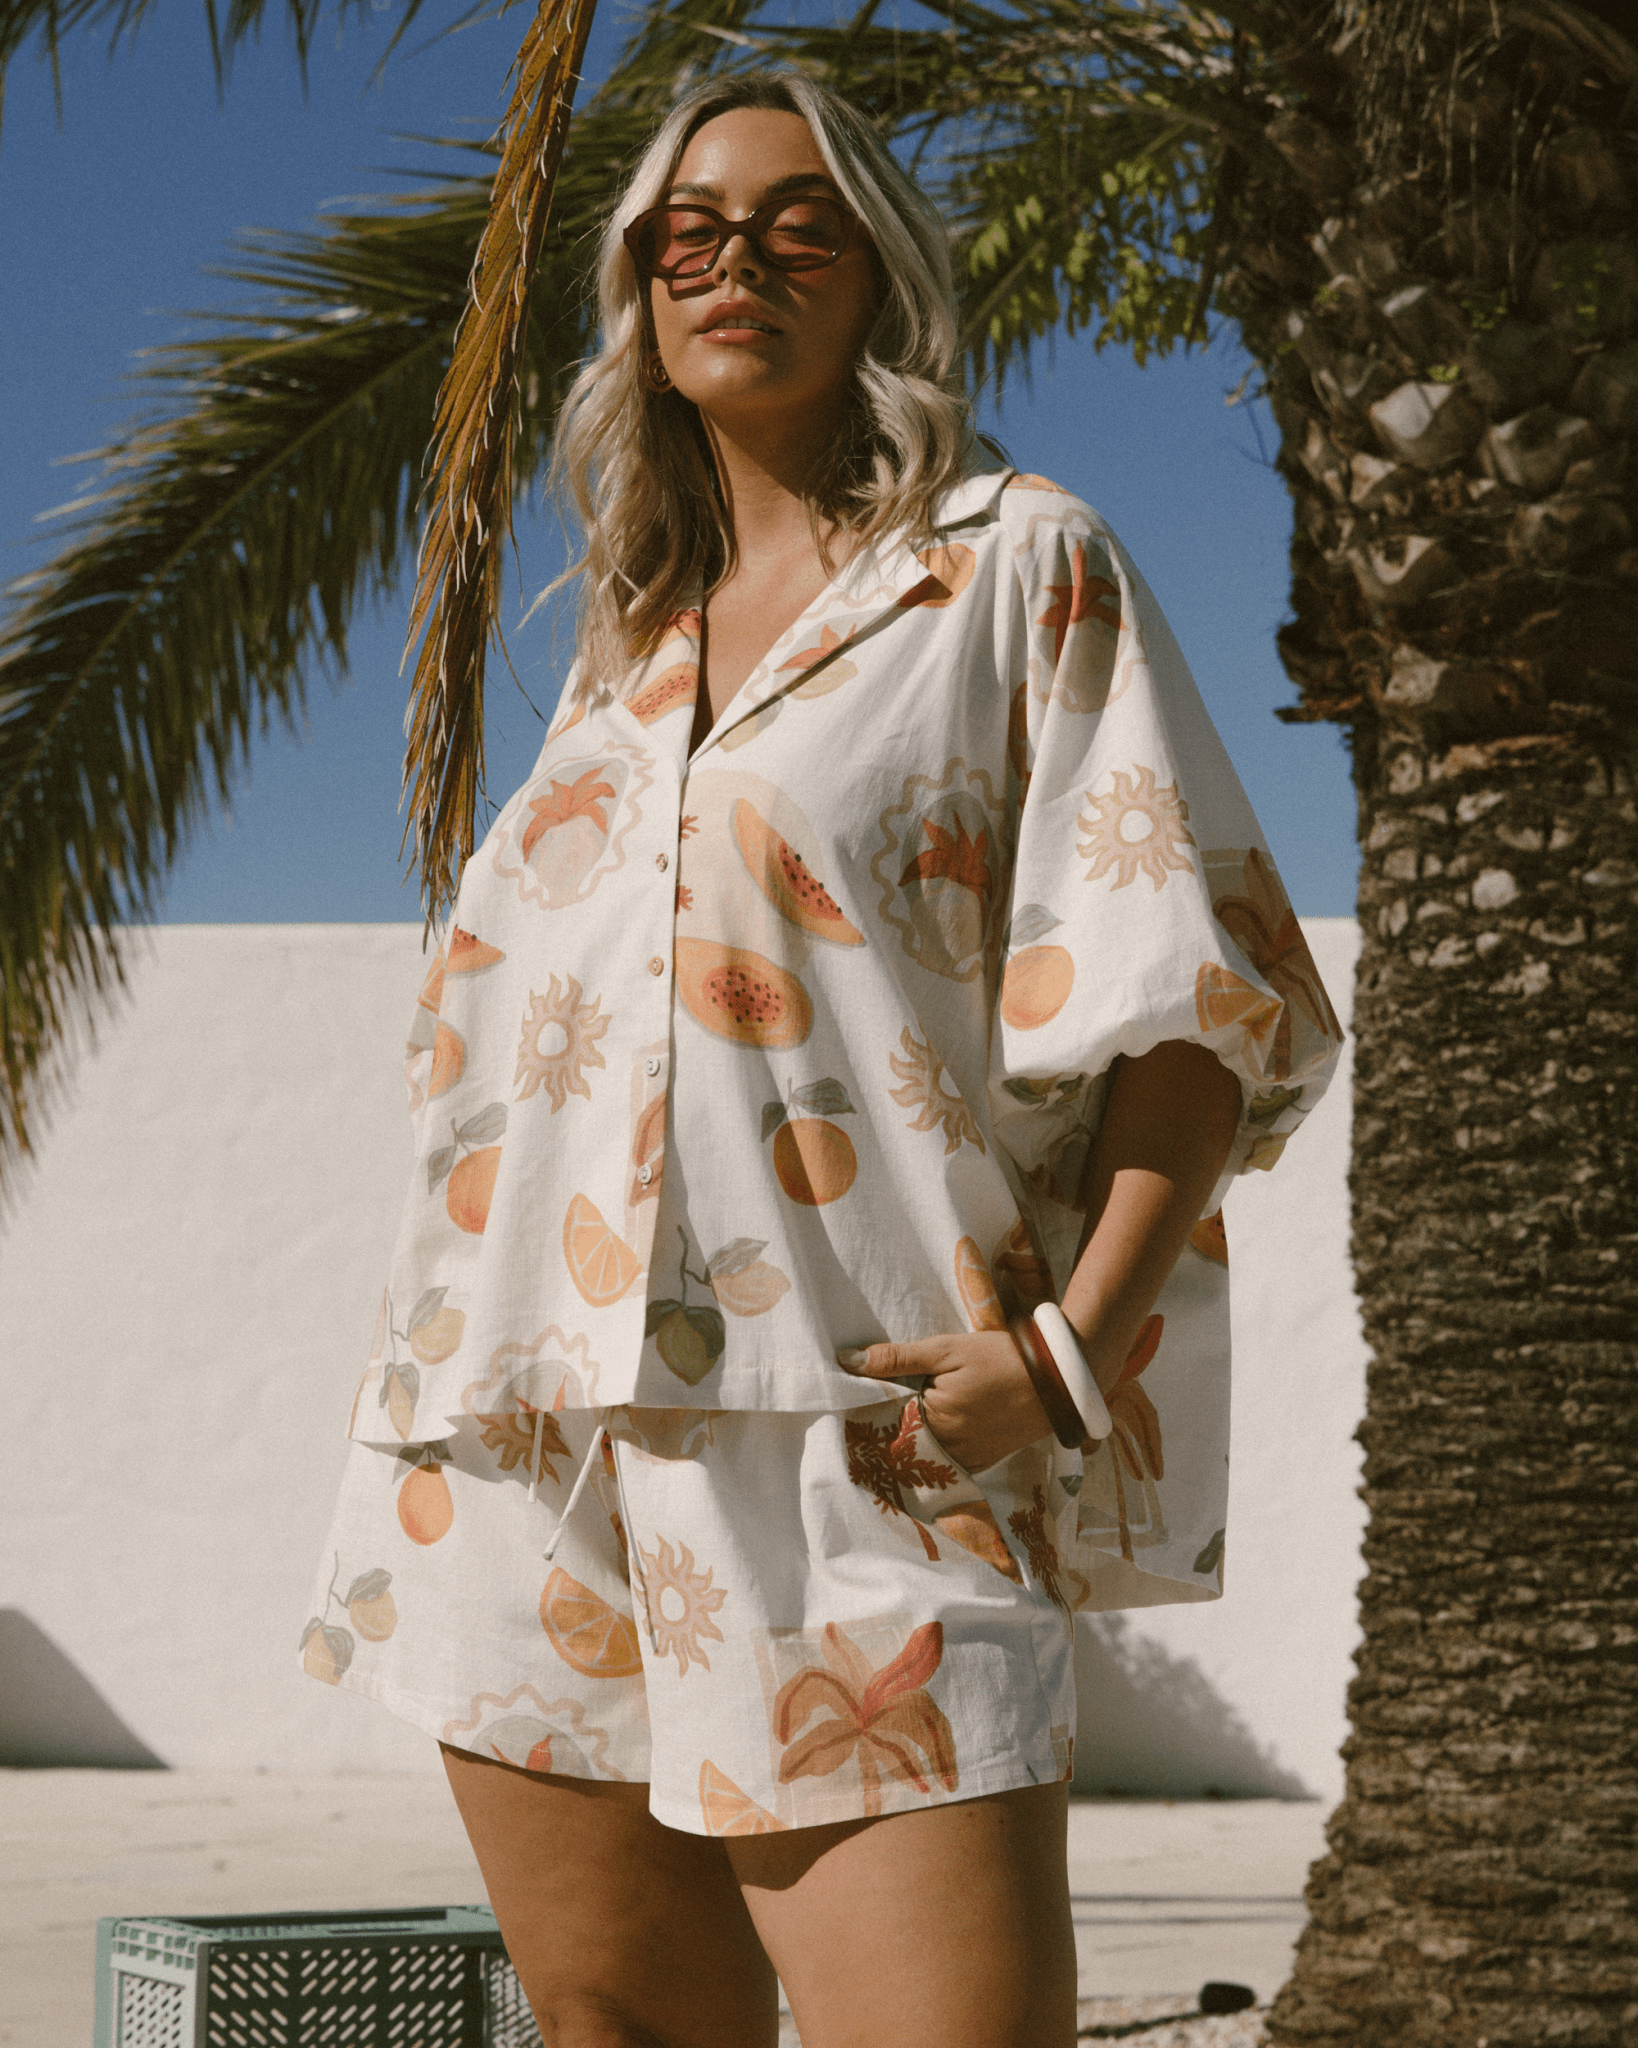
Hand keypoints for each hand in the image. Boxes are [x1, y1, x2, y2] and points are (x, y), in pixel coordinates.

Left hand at [836, 1331, 1053, 1473]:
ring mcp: (967, 1460)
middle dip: (886, 1431)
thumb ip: (897, 1358)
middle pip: (902, 1445)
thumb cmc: (1001, 1359)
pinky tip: (926, 1437)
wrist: (1059, 1380)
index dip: (869, 1412)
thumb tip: (847, 1362)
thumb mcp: (947, 1350)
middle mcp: (948, 1449)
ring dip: (908, 1445)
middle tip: (869, 1414)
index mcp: (934, 1420)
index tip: (855, 1403)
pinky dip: (933, 1454)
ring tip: (895, 1425)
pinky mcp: (983, 1463)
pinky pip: (947, 1466)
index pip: (884, 1423)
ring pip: (923, 1458)